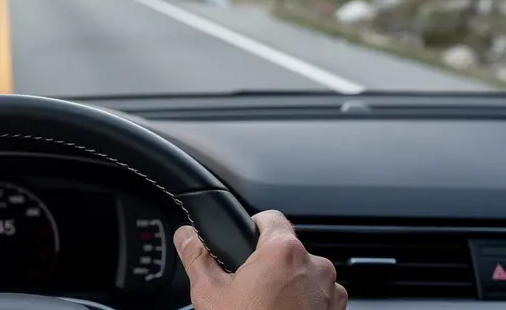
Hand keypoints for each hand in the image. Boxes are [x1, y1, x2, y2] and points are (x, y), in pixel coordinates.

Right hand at [174, 210, 346, 309]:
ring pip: (303, 272)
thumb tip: (185, 236)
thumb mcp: (210, 293)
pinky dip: (303, 301)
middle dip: (267, 262)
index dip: (252, 225)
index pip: (270, 217)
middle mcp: (315, 266)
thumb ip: (196, 256)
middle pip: (286, 248)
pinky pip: (318, 294)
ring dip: (287, 282)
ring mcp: (330, 290)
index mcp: (284, 251)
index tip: (243, 240)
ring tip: (265, 304)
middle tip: (247, 285)